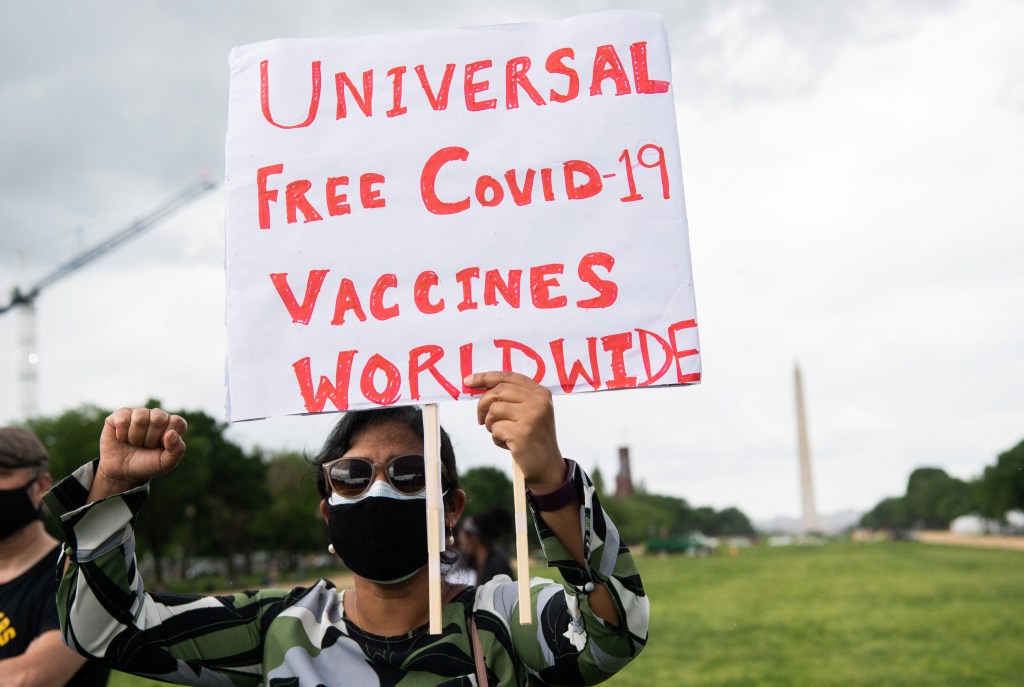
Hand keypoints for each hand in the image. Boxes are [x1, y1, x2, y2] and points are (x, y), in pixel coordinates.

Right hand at [97, 407, 187, 491]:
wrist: (120, 471)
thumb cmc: (145, 464)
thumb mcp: (165, 463)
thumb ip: (177, 450)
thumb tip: (172, 433)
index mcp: (171, 425)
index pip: (177, 422)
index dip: (167, 437)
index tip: (160, 447)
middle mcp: (157, 416)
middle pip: (158, 419)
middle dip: (150, 438)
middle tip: (146, 446)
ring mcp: (139, 413)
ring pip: (140, 419)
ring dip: (135, 437)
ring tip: (134, 443)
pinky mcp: (121, 414)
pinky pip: (123, 420)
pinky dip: (122, 435)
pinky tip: (122, 438)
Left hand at [463, 371, 563, 491]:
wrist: (548, 467)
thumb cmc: (533, 438)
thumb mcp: (530, 412)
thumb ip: (512, 397)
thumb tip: (480, 387)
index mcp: (541, 393)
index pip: (508, 377)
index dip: (485, 377)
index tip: (468, 381)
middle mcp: (539, 401)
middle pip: (498, 391)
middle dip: (483, 405)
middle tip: (481, 419)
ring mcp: (532, 416)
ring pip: (494, 410)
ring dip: (491, 424)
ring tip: (503, 434)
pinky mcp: (522, 432)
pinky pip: (495, 429)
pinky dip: (496, 438)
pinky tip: (508, 445)